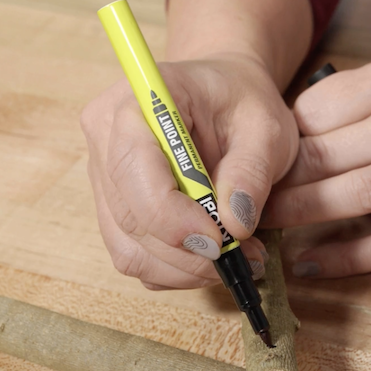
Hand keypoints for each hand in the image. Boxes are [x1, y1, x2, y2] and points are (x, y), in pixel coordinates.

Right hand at [81, 53, 298, 288]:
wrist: (222, 99)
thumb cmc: (241, 103)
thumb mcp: (265, 127)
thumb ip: (252, 171)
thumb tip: (235, 226)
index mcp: (137, 103)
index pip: (132, 167)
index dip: (171, 216)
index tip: (219, 240)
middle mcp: (107, 140)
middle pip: (129, 217)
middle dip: (188, 251)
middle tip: (242, 257)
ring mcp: (105, 179)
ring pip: (130, 249)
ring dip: (185, 268)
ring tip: (234, 258)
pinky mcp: (115, 210)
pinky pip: (137, 258)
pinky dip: (176, 270)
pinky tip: (210, 256)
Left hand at [262, 52, 370, 276]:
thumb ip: (351, 97)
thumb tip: (286, 136)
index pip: (316, 111)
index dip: (279, 139)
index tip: (260, 159)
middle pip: (326, 155)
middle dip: (277, 181)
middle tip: (245, 197)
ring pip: (353, 197)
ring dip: (299, 216)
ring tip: (265, 226)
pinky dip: (343, 259)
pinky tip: (308, 264)